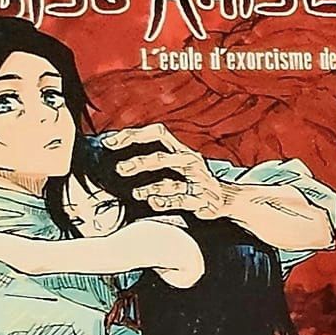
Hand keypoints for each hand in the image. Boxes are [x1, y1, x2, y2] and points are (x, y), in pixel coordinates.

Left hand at [99, 125, 229, 217]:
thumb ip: (156, 158)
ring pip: (170, 182)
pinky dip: (165, 201)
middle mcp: (190, 162)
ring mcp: (197, 181)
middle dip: (138, 163)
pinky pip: (180, 200)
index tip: (110, 143)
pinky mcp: (201, 199)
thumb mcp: (178, 163)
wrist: (225, 198)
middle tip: (120, 169)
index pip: (157, 133)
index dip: (133, 135)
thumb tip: (121, 152)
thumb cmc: (194, 180)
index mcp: (181, 149)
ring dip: (150, 188)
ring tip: (136, 194)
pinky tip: (153, 202)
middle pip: (161, 157)